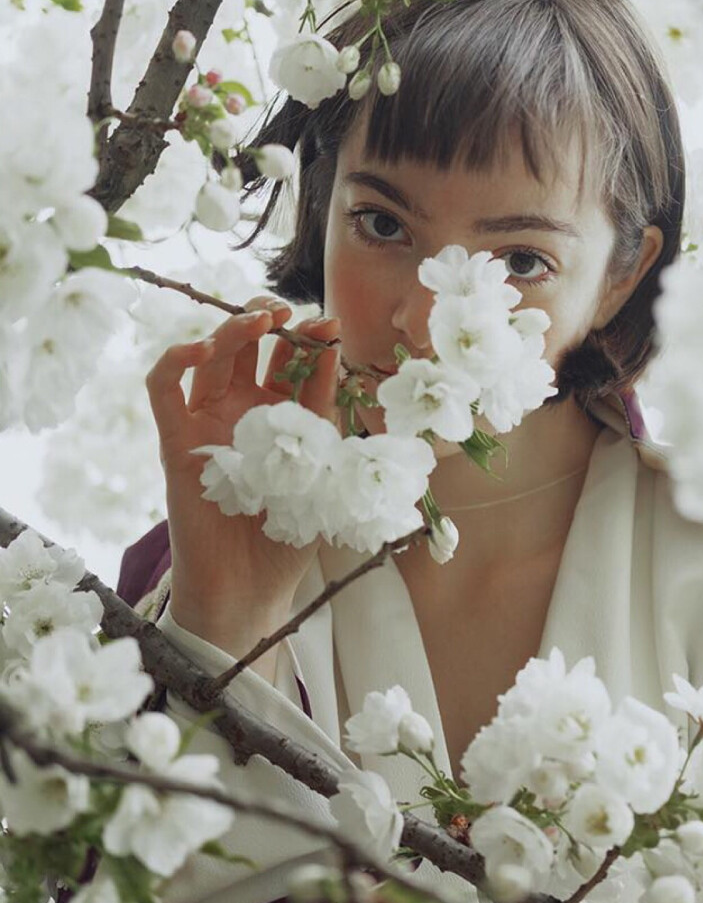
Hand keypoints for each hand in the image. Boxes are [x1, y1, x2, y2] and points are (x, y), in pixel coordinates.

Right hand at [144, 298, 340, 664]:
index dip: (310, 341)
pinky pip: (163, 389)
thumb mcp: (323, 469)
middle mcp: (240, 413)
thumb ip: (326, 418)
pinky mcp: (174, 442)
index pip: (293, 364)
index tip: (331, 326)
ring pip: (209, 358)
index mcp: (280, 417)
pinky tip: (201, 347)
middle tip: (287, 311)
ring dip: (231, 329)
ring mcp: (205, 424)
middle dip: (267, 320)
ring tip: (259, 320)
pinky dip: (176, 359)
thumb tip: (338, 358)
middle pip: (248, 348)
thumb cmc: (289, 539)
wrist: (251, 591)